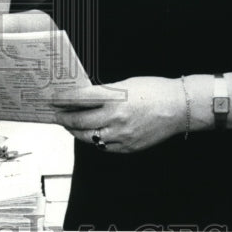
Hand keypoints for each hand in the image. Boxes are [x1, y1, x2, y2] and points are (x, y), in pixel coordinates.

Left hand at [51, 77, 184, 153]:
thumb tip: (84, 98)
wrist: (179, 107)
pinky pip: (104, 147)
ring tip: (69, 125)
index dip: (62, 100)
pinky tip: (91, 134)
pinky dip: (95, 140)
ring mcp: (122, 135)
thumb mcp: (126, 84)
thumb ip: (105, 93)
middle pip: (80, 121)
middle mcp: (116, 118)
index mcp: (114, 98)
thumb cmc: (154, 90)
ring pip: (89, 137)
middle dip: (64, 118)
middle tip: (55, 115)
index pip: (79, 99)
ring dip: (76, 131)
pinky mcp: (129, 147)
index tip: (52, 99)